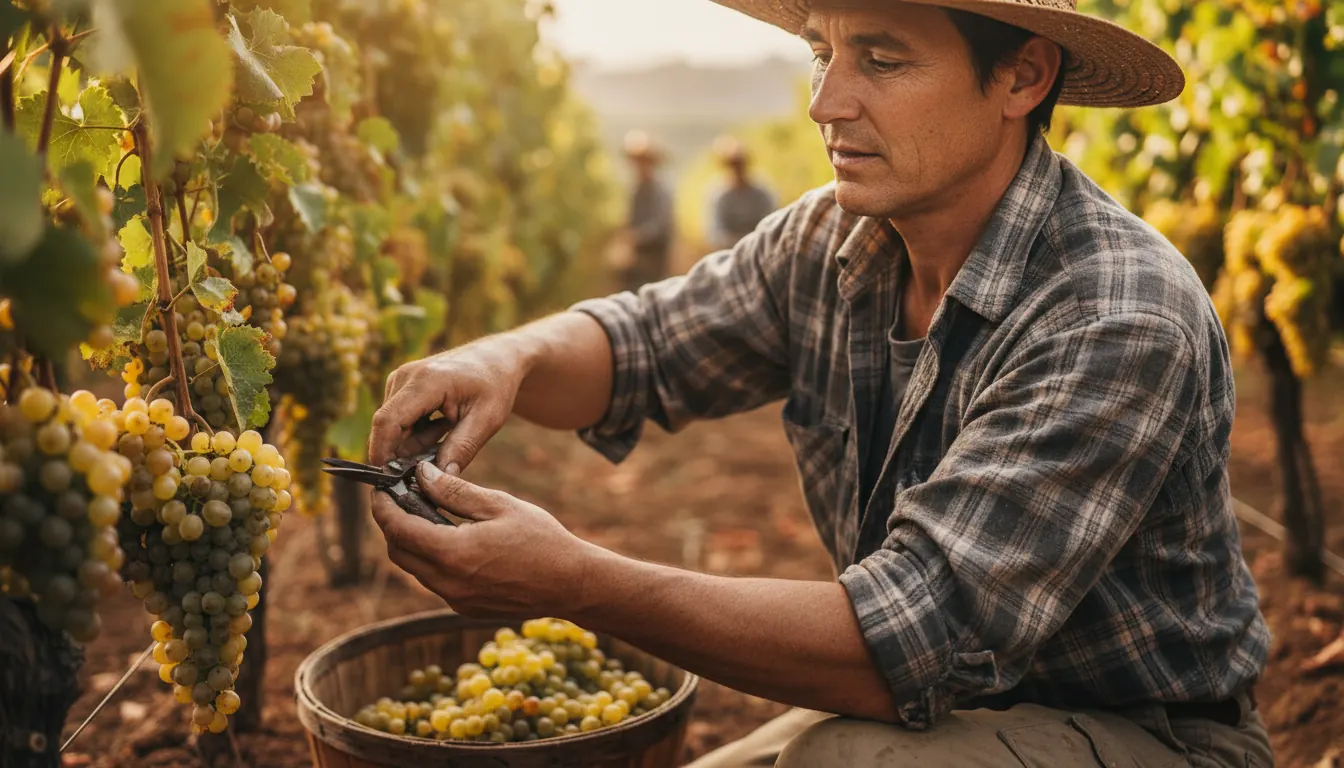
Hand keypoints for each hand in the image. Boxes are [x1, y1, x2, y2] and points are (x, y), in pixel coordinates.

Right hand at [369, 339, 526, 469]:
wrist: (496, 359)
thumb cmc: (495, 385)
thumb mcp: (487, 420)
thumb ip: (462, 448)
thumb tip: (439, 480)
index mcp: (426, 381)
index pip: (388, 421)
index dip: (382, 453)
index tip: (390, 482)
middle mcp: (405, 376)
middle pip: (388, 428)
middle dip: (407, 453)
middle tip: (442, 456)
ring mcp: (399, 379)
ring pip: (394, 428)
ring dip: (417, 443)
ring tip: (451, 431)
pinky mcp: (400, 386)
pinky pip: (399, 421)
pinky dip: (418, 433)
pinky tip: (444, 425)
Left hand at [370, 462, 597, 618]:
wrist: (571, 584)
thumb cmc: (541, 540)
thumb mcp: (498, 505)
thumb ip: (454, 491)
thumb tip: (421, 475)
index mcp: (452, 553)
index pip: (397, 529)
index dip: (382, 507)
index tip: (380, 490)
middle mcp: (447, 582)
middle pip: (399, 552)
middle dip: (393, 525)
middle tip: (402, 499)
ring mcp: (455, 599)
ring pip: (415, 569)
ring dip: (412, 543)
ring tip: (428, 516)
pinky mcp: (465, 607)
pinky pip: (435, 582)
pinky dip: (432, 559)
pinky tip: (452, 540)